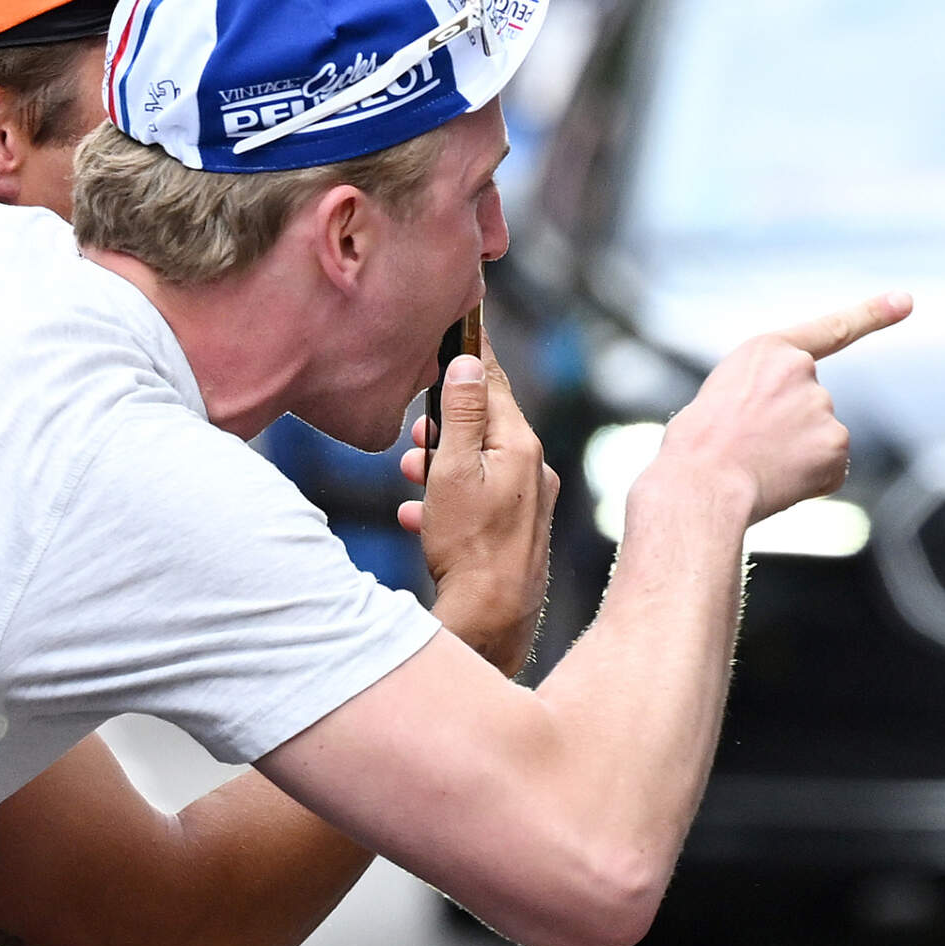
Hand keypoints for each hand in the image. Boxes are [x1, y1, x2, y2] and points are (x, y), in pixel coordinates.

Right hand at [401, 348, 552, 676]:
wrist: (492, 619)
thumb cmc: (468, 545)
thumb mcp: (451, 471)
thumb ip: (459, 415)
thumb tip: (466, 363)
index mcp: (519, 445)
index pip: (492, 382)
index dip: (470, 354)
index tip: (460, 326)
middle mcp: (534, 468)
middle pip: (486, 424)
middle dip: (445, 422)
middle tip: (415, 432)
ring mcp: (531, 501)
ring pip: (480, 464)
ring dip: (443, 464)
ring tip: (411, 473)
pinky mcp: (521, 531)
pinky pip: (482, 501)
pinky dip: (451, 500)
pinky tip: (419, 518)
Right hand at [640, 294, 912, 531]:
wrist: (701, 482)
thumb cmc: (697, 447)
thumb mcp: (724, 396)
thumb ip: (766, 396)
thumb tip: (790, 433)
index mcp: (769, 350)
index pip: (832, 330)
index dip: (873, 315)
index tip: (906, 302)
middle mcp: (803, 371)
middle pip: (812, 406)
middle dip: (789, 431)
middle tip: (749, 448)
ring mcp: (823, 406)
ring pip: (821, 438)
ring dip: (796, 456)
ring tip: (756, 464)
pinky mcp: (836, 443)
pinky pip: (830, 469)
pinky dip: (810, 481)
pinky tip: (779, 481)